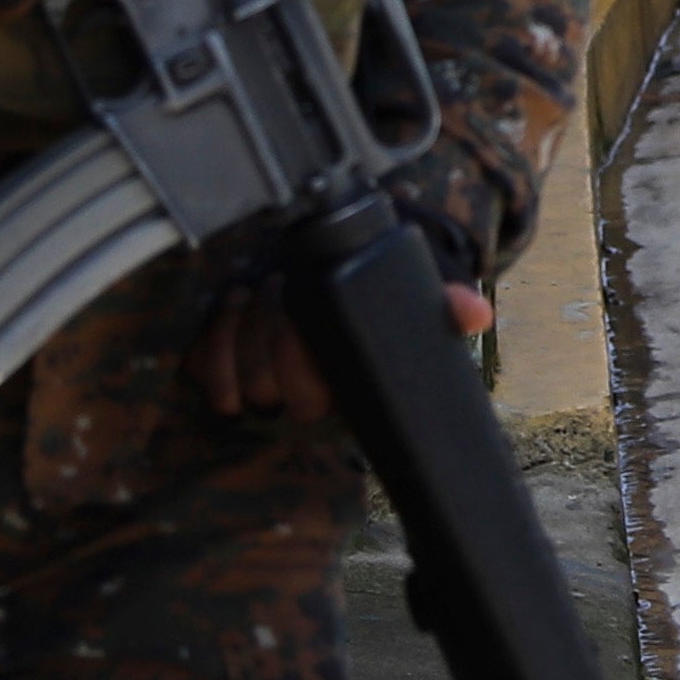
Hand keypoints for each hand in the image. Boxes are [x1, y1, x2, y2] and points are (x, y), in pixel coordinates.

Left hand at [196, 273, 497, 417]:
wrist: (329, 280)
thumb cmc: (370, 297)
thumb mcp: (410, 299)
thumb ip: (443, 306)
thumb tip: (476, 312)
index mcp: (338, 392)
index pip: (308, 397)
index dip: (295, 355)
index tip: (300, 300)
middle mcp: (292, 399)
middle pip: (264, 386)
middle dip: (267, 330)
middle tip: (279, 283)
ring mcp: (253, 389)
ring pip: (229, 382)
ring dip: (237, 327)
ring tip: (253, 288)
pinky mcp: (219, 373)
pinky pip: (203, 371)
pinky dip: (211, 335)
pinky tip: (231, 302)